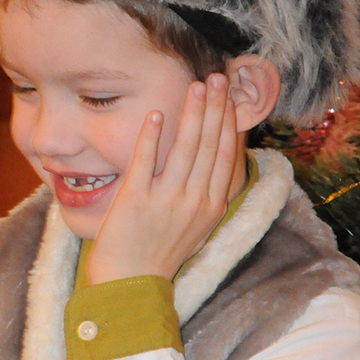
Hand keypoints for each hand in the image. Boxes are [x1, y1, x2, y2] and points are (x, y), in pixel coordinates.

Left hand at [86, 74, 237, 284]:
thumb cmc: (160, 251)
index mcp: (210, 206)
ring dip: (191, 113)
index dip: (227, 123)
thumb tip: (215, 157)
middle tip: (217, 78)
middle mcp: (193, 201)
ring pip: (184, 148)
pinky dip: (151, 136)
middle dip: (214, 107)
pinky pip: (145, 161)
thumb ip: (205, 192)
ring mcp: (165, 200)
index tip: (229, 97)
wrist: (130, 282)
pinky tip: (155, 113)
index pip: (225, 155)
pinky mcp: (136, 199)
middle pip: (209, 145)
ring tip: (195, 86)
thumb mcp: (195, 225)